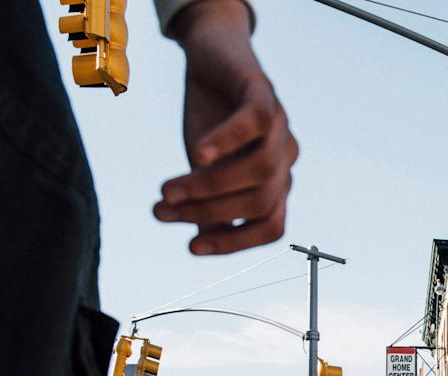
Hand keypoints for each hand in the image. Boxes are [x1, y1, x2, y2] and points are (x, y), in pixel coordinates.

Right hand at [154, 0, 298, 254]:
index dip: (235, 243)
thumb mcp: (205, 168)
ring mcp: (280, 128)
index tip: (192, 249)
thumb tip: (200, 242)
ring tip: (167, 191)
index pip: (270, 227)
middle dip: (210, 214)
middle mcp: (284, 159)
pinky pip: (253, 124)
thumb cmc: (210, 118)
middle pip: (260, 202)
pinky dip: (226, 141)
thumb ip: (208, 201)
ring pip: (258, 171)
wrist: (212, 54)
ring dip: (209, 186)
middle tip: (163, 212)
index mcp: (276, 182)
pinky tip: (197, 153)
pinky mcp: (264, 94)